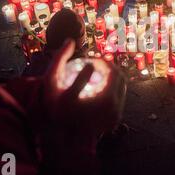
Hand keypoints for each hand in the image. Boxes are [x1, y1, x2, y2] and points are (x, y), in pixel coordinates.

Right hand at [37, 40, 126, 174]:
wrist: (56, 134)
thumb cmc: (53, 104)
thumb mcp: (52, 80)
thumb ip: (60, 59)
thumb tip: (71, 40)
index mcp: (106, 99)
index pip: (112, 71)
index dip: (102, 62)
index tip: (90, 60)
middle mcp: (115, 109)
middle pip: (120, 78)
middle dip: (108, 68)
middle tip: (94, 65)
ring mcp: (116, 117)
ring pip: (121, 88)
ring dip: (110, 78)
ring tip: (94, 75)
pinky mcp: (115, 122)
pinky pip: (118, 99)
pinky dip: (110, 90)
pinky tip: (95, 86)